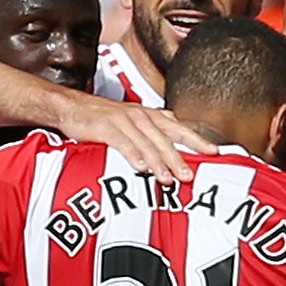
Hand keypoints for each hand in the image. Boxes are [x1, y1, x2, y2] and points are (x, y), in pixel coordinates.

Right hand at [60, 96, 215, 182]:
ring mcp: (123, 120)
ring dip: (158, 163)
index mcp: (149, 115)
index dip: (197, 140)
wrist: (71, 107)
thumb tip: (173, 143)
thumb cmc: (102, 117)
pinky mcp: (106, 127)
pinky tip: (141, 168)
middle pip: (165, 139)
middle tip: (189, 176)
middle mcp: (140, 116)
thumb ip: (151, 130)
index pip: (178, 128)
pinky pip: (123, 143)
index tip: (213, 152)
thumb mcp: (131, 120)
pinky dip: (133, 156)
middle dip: (178, 158)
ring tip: (167, 179)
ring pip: (146, 143)